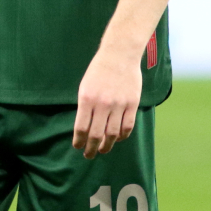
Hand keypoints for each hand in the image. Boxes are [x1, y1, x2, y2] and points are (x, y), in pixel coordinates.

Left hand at [73, 45, 141, 159]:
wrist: (119, 54)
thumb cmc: (99, 70)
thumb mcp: (85, 86)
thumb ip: (85, 107)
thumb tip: (84, 128)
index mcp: (87, 99)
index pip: (81, 128)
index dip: (79, 141)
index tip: (78, 147)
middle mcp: (102, 104)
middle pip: (96, 135)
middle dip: (91, 149)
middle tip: (89, 155)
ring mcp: (119, 104)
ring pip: (112, 134)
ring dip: (107, 145)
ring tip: (103, 149)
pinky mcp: (132, 103)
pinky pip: (127, 126)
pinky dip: (122, 136)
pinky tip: (117, 138)